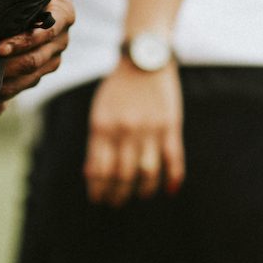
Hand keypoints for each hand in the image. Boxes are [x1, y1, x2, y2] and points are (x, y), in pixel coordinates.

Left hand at [83, 60, 183, 206]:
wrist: (144, 59)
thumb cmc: (118, 89)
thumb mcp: (100, 113)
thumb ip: (96, 143)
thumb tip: (89, 175)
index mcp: (103, 127)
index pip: (99, 169)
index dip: (98, 189)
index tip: (98, 199)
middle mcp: (125, 130)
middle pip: (122, 175)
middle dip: (117, 194)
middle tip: (115, 203)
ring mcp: (150, 129)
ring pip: (147, 172)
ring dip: (143, 190)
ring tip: (140, 196)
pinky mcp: (171, 125)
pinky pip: (173, 158)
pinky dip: (173, 177)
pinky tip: (169, 190)